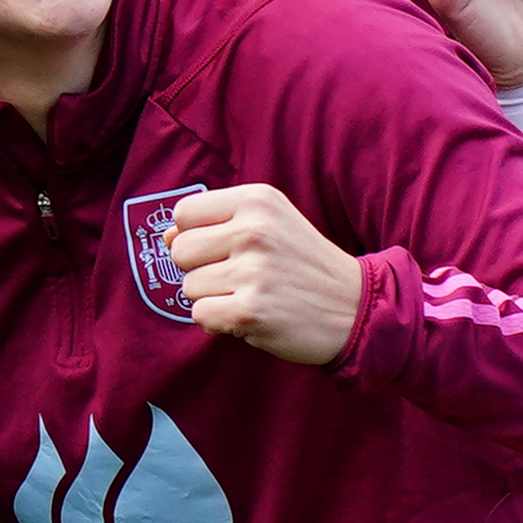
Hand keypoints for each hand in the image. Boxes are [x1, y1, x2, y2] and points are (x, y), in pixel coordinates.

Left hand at [157, 181, 365, 364]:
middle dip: (199, 269)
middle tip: (237, 277)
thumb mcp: (270, 222)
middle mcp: (253, 230)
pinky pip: (201, 315)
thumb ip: (216, 222)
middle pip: (179, 251)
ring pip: (188, 287)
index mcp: (256, 200)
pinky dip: (219, 322)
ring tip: (251, 295)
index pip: (183, 213)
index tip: (221, 248)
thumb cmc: (303, 264)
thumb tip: (165, 236)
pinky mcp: (252, 311)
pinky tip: (250, 316)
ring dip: (213, 298)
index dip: (193, 235)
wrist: (357, 307)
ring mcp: (253, 272)